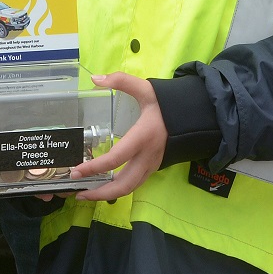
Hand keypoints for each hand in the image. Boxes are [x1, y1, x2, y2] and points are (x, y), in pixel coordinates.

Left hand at [71, 73, 165, 201]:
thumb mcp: (145, 88)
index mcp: (142, 137)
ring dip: (108, 195)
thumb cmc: (168, 103)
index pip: (116, 159)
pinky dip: (118, 189)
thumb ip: (120, 80)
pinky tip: (105, 186)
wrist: (195, 116)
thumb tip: (94, 78)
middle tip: (78, 192)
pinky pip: (135, 184)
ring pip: (130, 188)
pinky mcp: (154, 168)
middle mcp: (147, 157)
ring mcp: (152, 165)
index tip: (77, 170)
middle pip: (123, 185)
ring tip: (87, 193)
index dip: (95, 167)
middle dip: (100, 192)